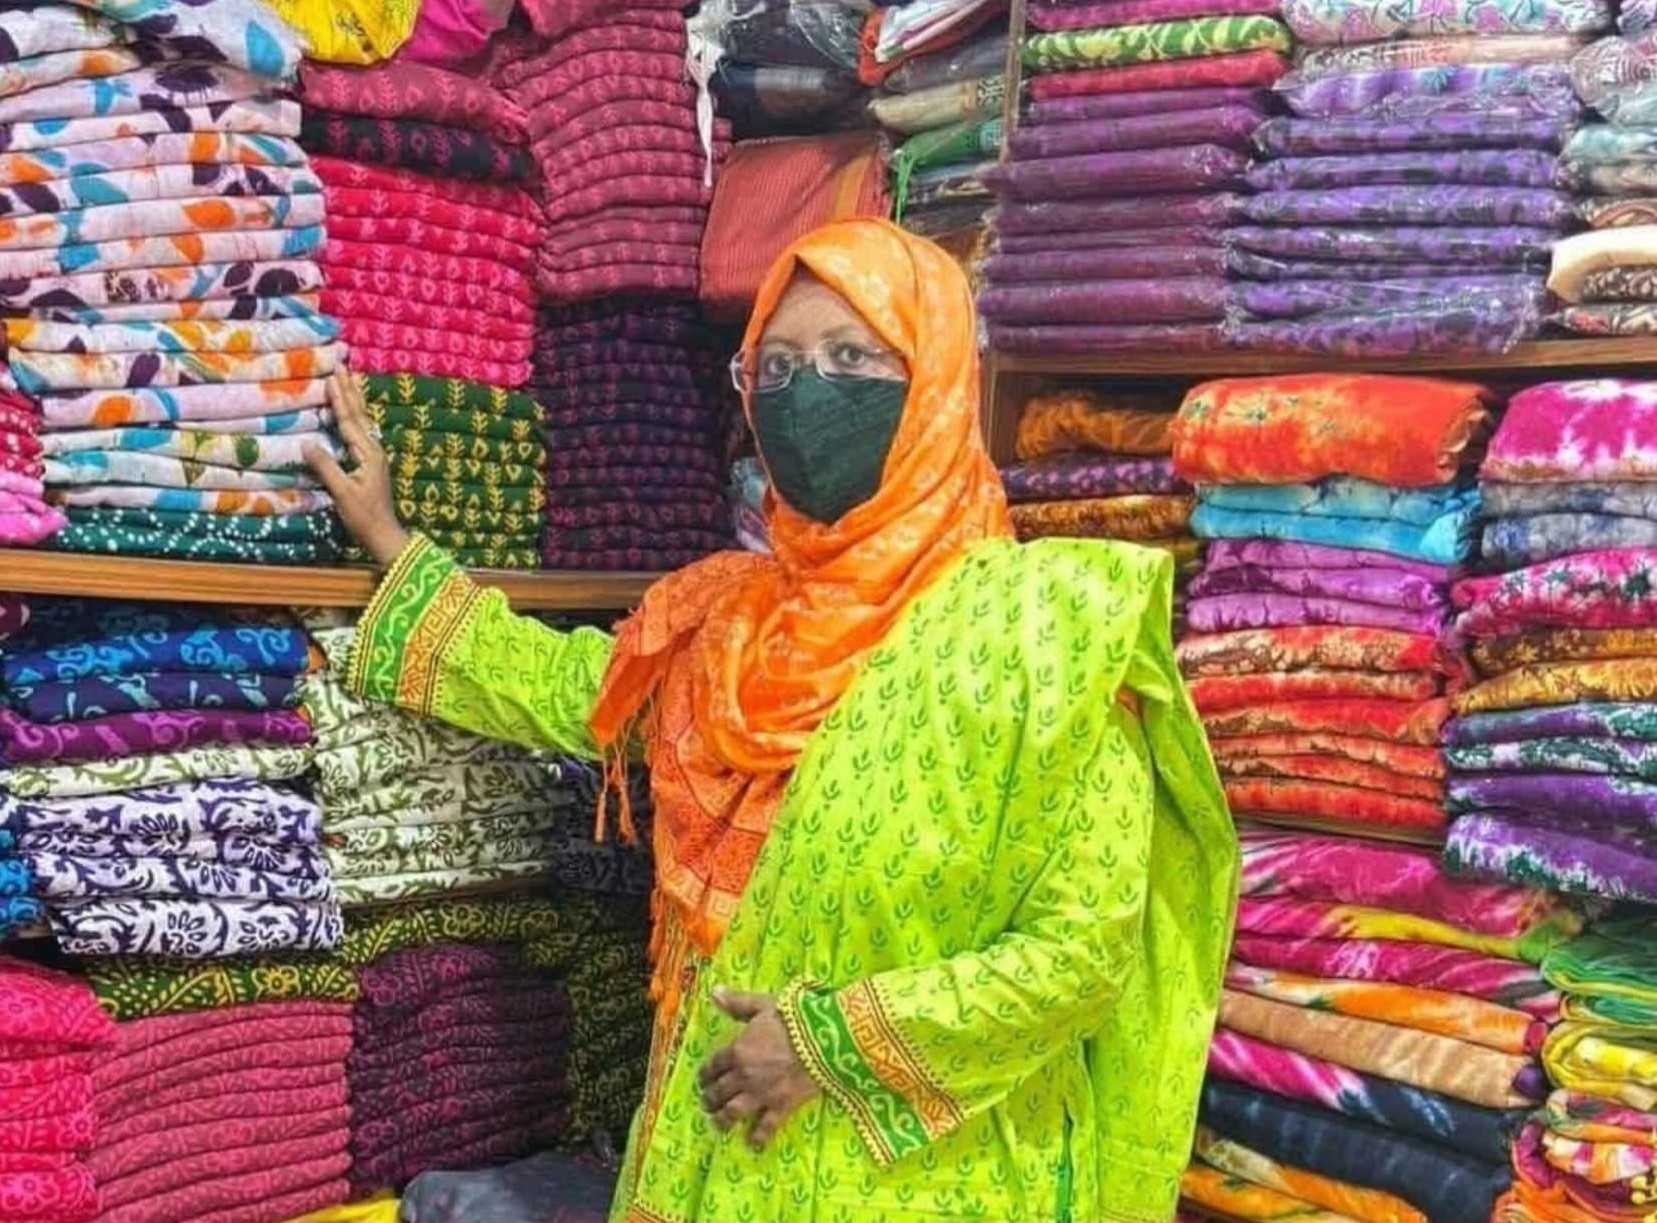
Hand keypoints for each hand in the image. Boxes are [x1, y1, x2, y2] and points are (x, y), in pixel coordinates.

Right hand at [305, 370, 408, 566]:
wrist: (384, 535)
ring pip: (362, 421)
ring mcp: (374, 456)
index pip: (349, 420)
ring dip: (354, 399)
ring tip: (350, 379)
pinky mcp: (371, 464)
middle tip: (343, 365)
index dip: (340, 398)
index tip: (333, 375)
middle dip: (350, 389)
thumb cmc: (364, 517)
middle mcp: (373, 450)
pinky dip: (355, 417)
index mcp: (368, 453)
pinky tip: (353, 414)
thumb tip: (306, 442)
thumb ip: (326, 467)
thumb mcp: (342, 492)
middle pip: (359, 414)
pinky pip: (361, 432)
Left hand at [700, 989, 818, 1150]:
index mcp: (737, 1050)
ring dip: (723, 1120)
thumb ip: (737, 1003)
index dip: (705, 1074)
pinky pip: (766, 1126)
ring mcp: (761, 1093)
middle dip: (710, 1099)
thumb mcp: (762, 1004)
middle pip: (719, 1091)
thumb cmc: (793, 1018)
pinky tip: (752, 1144)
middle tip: (707, 1103)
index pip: (713, 1066)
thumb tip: (713, 992)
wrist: (823, 1039)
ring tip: (718, 1124)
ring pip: (734, 1112)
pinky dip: (758, 1137)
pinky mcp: (781, 1106)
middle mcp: (743, 1075)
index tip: (702, 1079)